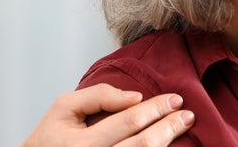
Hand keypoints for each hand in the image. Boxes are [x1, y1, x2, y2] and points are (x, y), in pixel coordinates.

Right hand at [21, 83, 193, 146]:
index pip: (129, 122)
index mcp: (80, 144)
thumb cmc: (50, 137)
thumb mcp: (64, 107)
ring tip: (182, 126)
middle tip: (187, 114)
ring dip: (167, 141)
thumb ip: (98, 96)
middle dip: (169, 127)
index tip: (175, 99)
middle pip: (143, 145)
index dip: (156, 109)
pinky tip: (167, 145)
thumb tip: (134, 97)